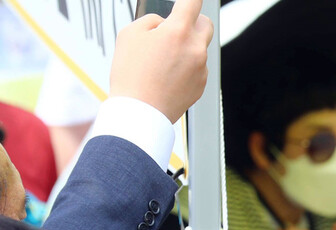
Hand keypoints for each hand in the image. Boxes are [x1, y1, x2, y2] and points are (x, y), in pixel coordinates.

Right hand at [109, 0, 213, 122]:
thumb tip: (164, 23)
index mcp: (178, 31)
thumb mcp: (130, 34)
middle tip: (177, 27)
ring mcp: (201, 68)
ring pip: (199, 48)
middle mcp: (196, 48)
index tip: (187, 1)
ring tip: (163, 60)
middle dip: (193, 21)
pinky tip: (168, 75)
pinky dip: (187, 67)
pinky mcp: (202, 85)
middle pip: (205, 24)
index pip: (193, 2)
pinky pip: (198, 68)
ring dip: (186, 47)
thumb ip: (152, 21)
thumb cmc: (131, 74)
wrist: (140, 111)